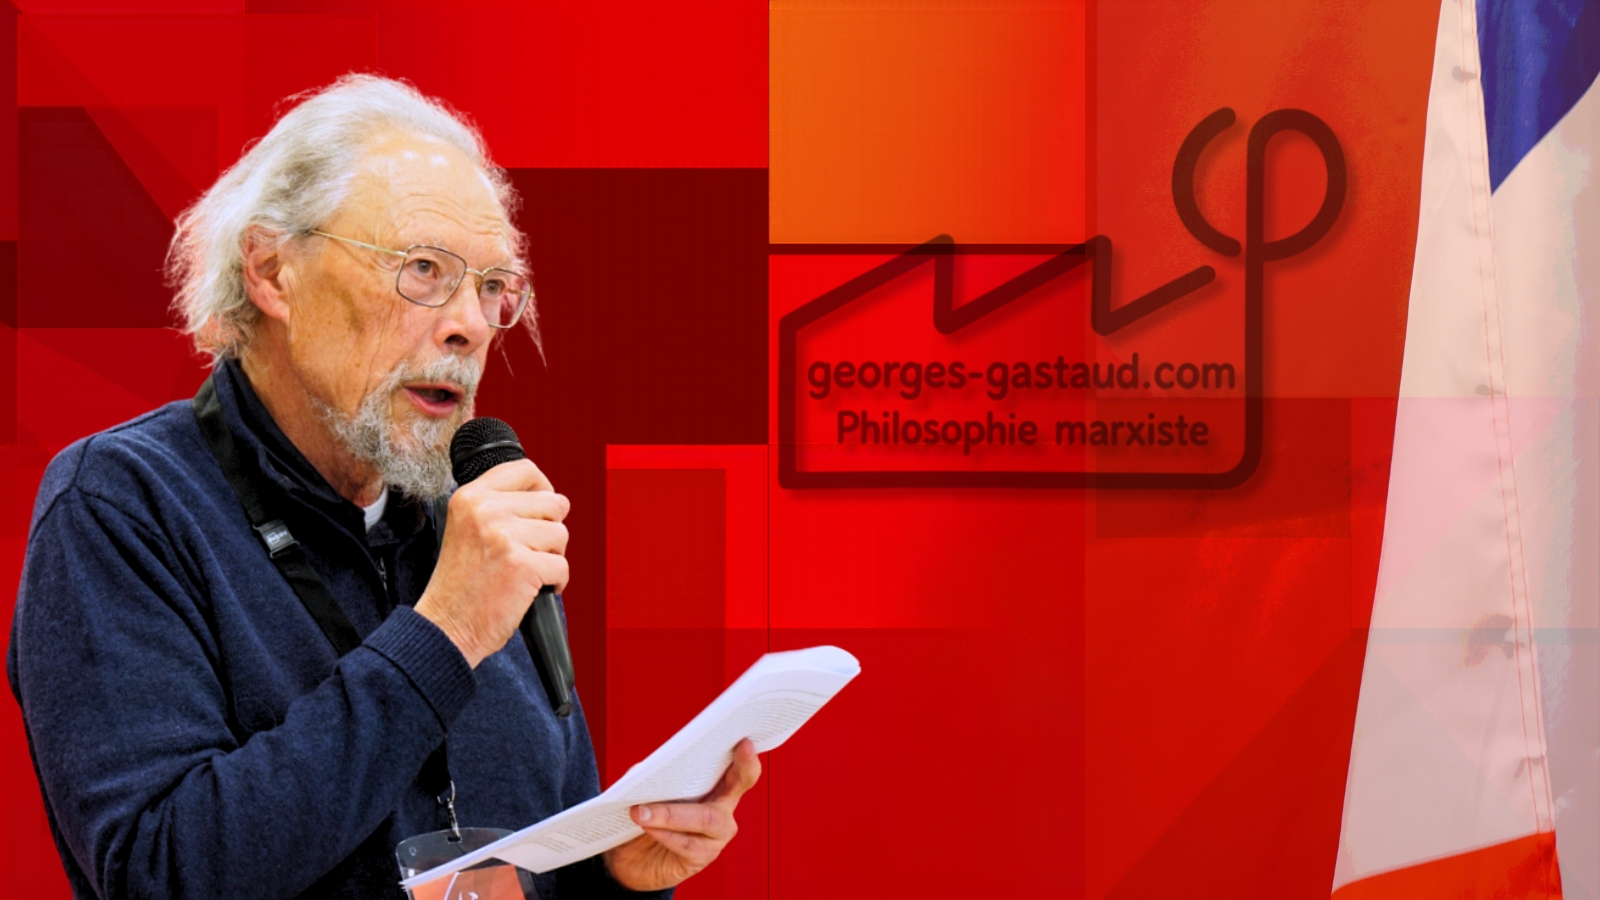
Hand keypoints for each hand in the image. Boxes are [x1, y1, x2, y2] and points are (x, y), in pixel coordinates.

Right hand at [414, 459, 569, 666]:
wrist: (446, 626)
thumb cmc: (461, 583)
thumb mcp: (467, 527)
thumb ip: (499, 506)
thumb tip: (548, 496)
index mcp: (472, 496)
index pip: (526, 470)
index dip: (543, 489)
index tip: (540, 511)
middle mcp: (487, 510)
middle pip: (553, 503)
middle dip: (549, 530)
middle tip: (528, 552)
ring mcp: (505, 536)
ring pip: (561, 534)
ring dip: (551, 556)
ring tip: (524, 571)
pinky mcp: (523, 565)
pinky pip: (562, 566)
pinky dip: (556, 583)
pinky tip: (532, 589)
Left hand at [603, 738, 761, 891]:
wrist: (632, 859)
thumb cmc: (648, 817)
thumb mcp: (648, 790)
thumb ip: (653, 776)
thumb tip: (648, 770)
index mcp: (714, 786)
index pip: (737, 767)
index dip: (745, 757)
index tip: (745, 742)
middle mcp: (723, 808)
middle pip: (739, 786)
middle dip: (739, 768)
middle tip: (737, 748)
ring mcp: (716, 836)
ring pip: (705, 818)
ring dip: (670, 813)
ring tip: (642, 810)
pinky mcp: (701, 858)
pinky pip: (687, 844)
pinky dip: (664, 833)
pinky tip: (647, 825)